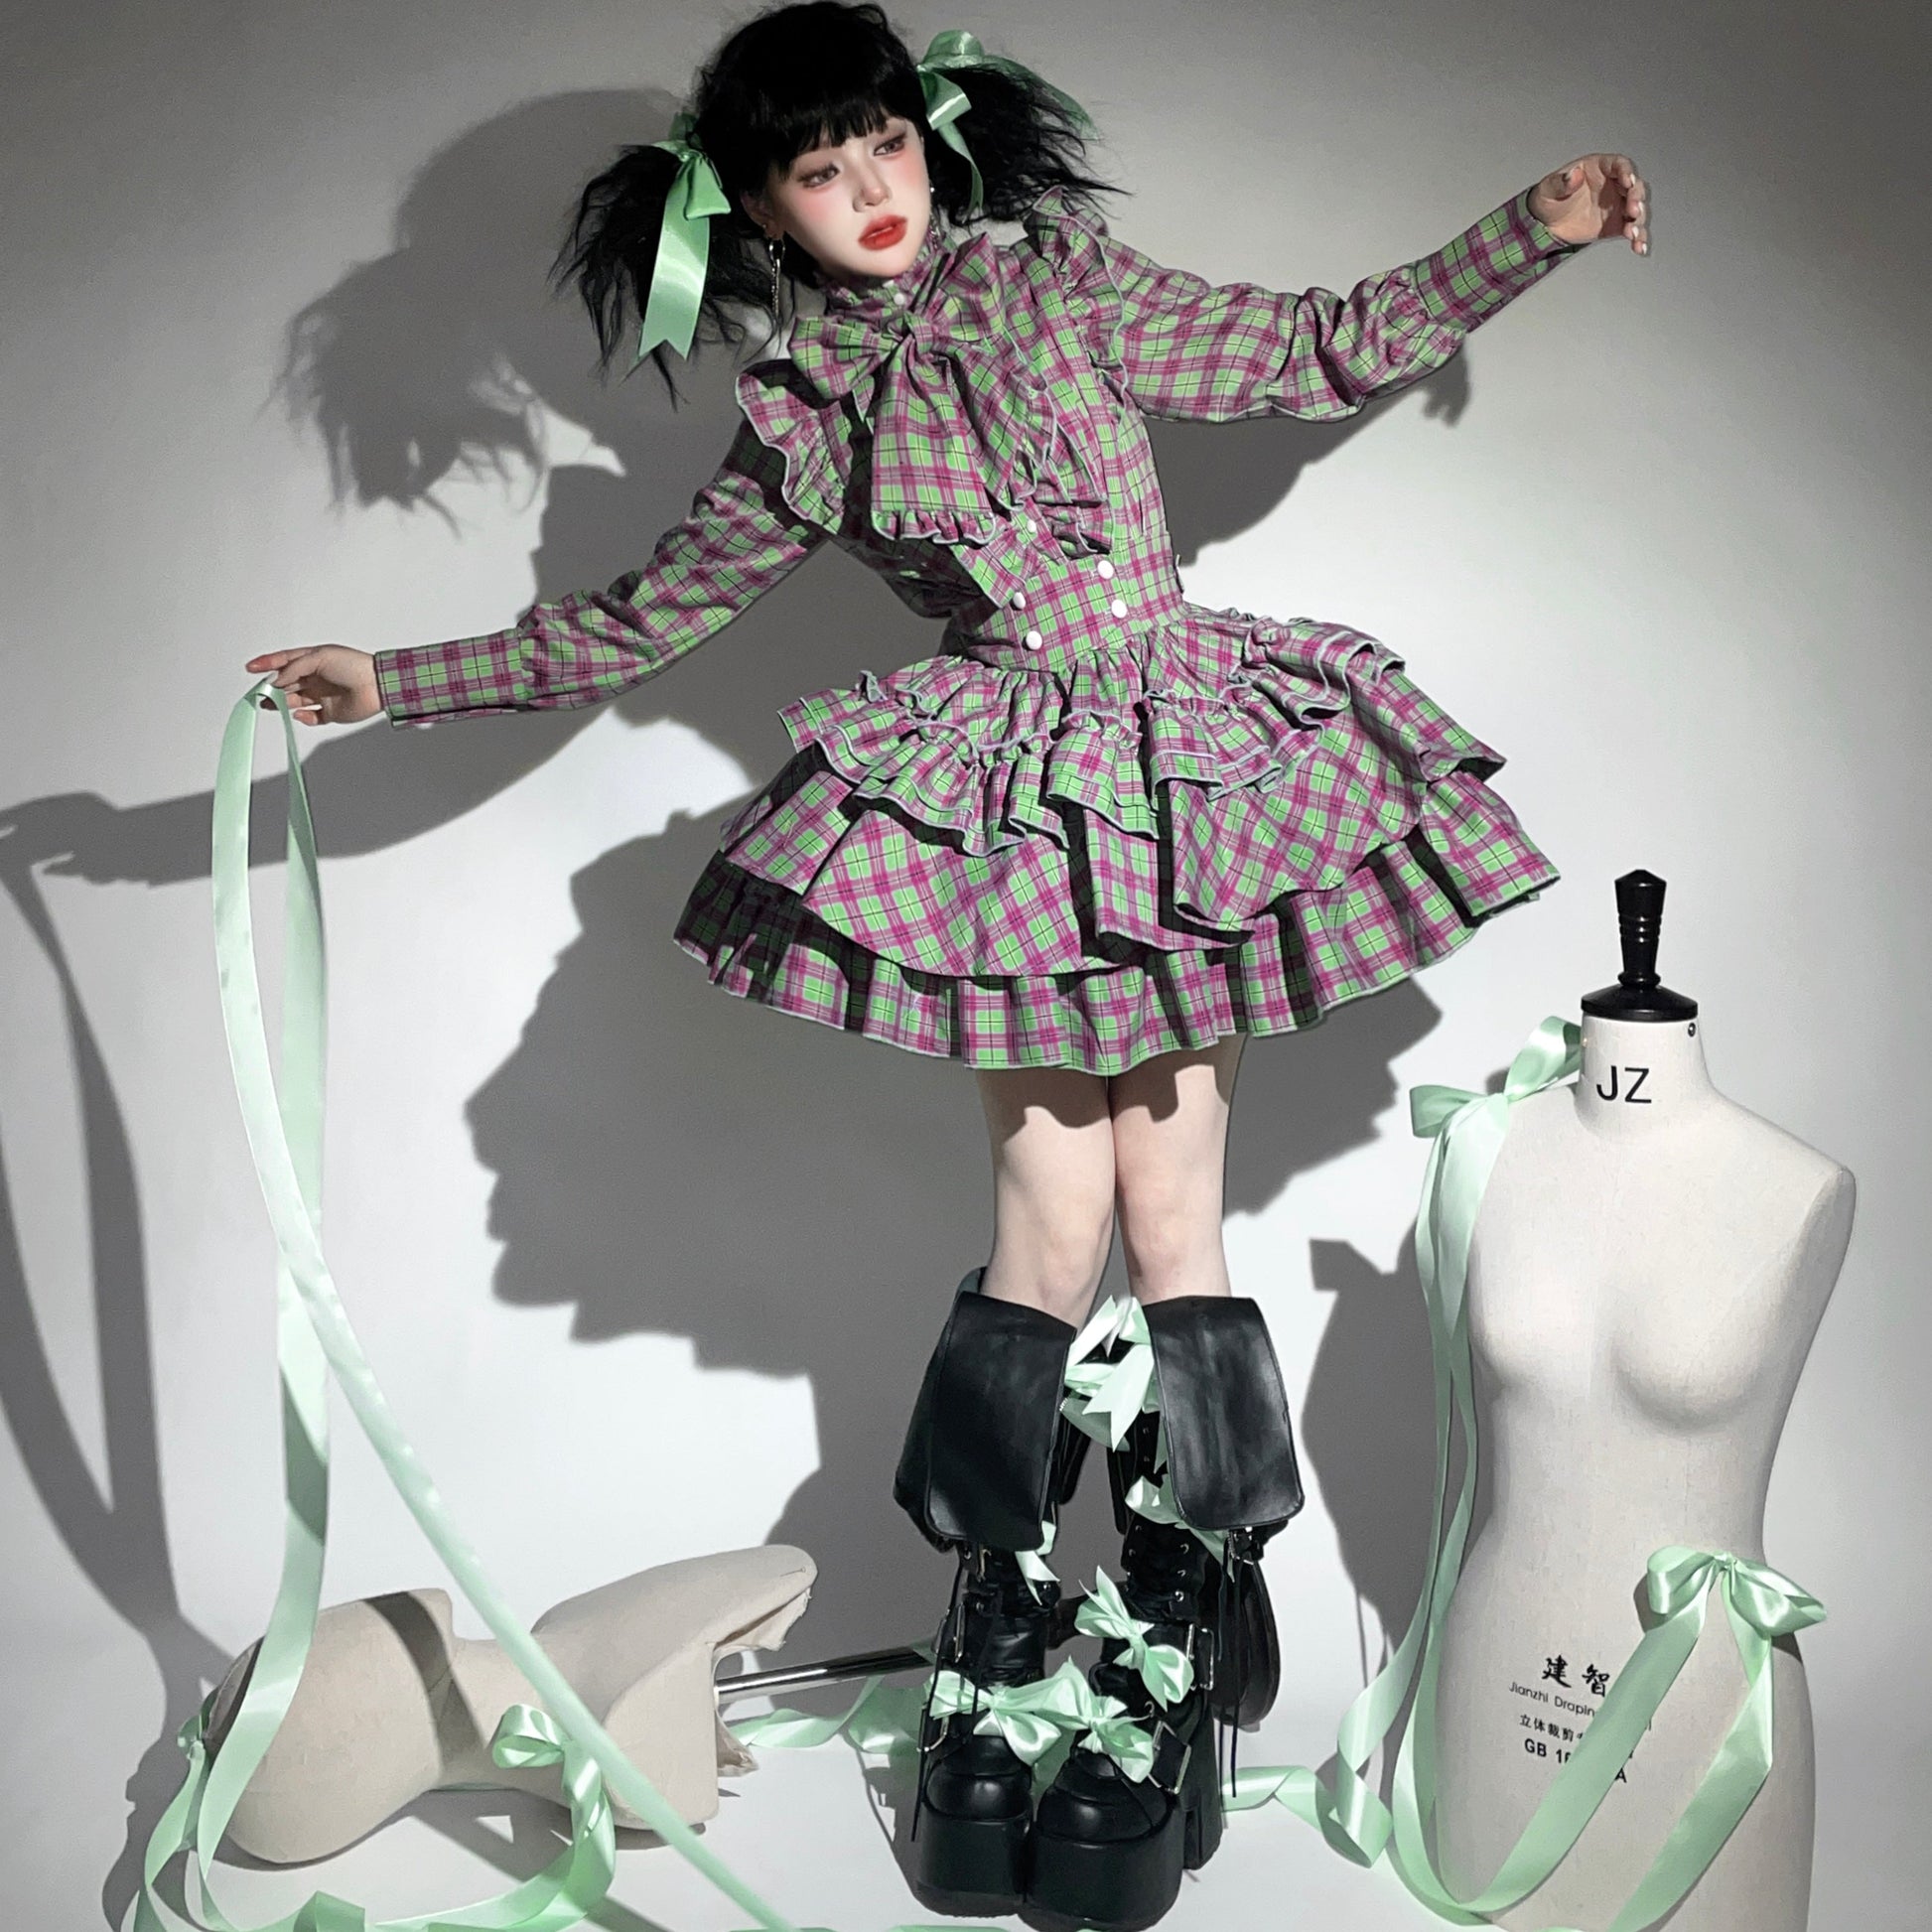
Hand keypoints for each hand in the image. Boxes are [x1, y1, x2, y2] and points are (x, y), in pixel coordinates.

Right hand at [243, 646, 381, 725]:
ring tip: (271, 704)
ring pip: (295, 700)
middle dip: (272, 687)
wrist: (377, 685)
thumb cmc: (353, 666)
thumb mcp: (319, 658)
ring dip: (282, 703)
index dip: (267, 664)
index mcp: (314, 660)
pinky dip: (303, 717)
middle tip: (259, 692)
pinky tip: (299, 714)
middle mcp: (317, 677)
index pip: (285, 661)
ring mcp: (323, 695)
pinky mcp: (332, 712)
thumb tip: (277, 680)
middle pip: (287, 683)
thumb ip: (295, 669)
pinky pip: (312, 717)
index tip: (251, 668)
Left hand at [1529, 154, 1647, 253]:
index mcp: (1599, 169)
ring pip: (1636, 209)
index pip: (1619, 165)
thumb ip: (1561, 182)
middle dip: (1636, 198)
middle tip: (1633, 210)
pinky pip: (1631, 229)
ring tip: (1632, 234)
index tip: (1628, 182)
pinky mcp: (1616, 224)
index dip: (1626, 171)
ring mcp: (1616, 205)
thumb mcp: (1549, 188)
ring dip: (1638, 220)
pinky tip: (1639, 247)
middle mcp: (1613, 184)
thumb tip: (1574, 175)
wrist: (1545, 225)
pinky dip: (1638, 238)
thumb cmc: (1549, 199)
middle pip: (1634, 187)